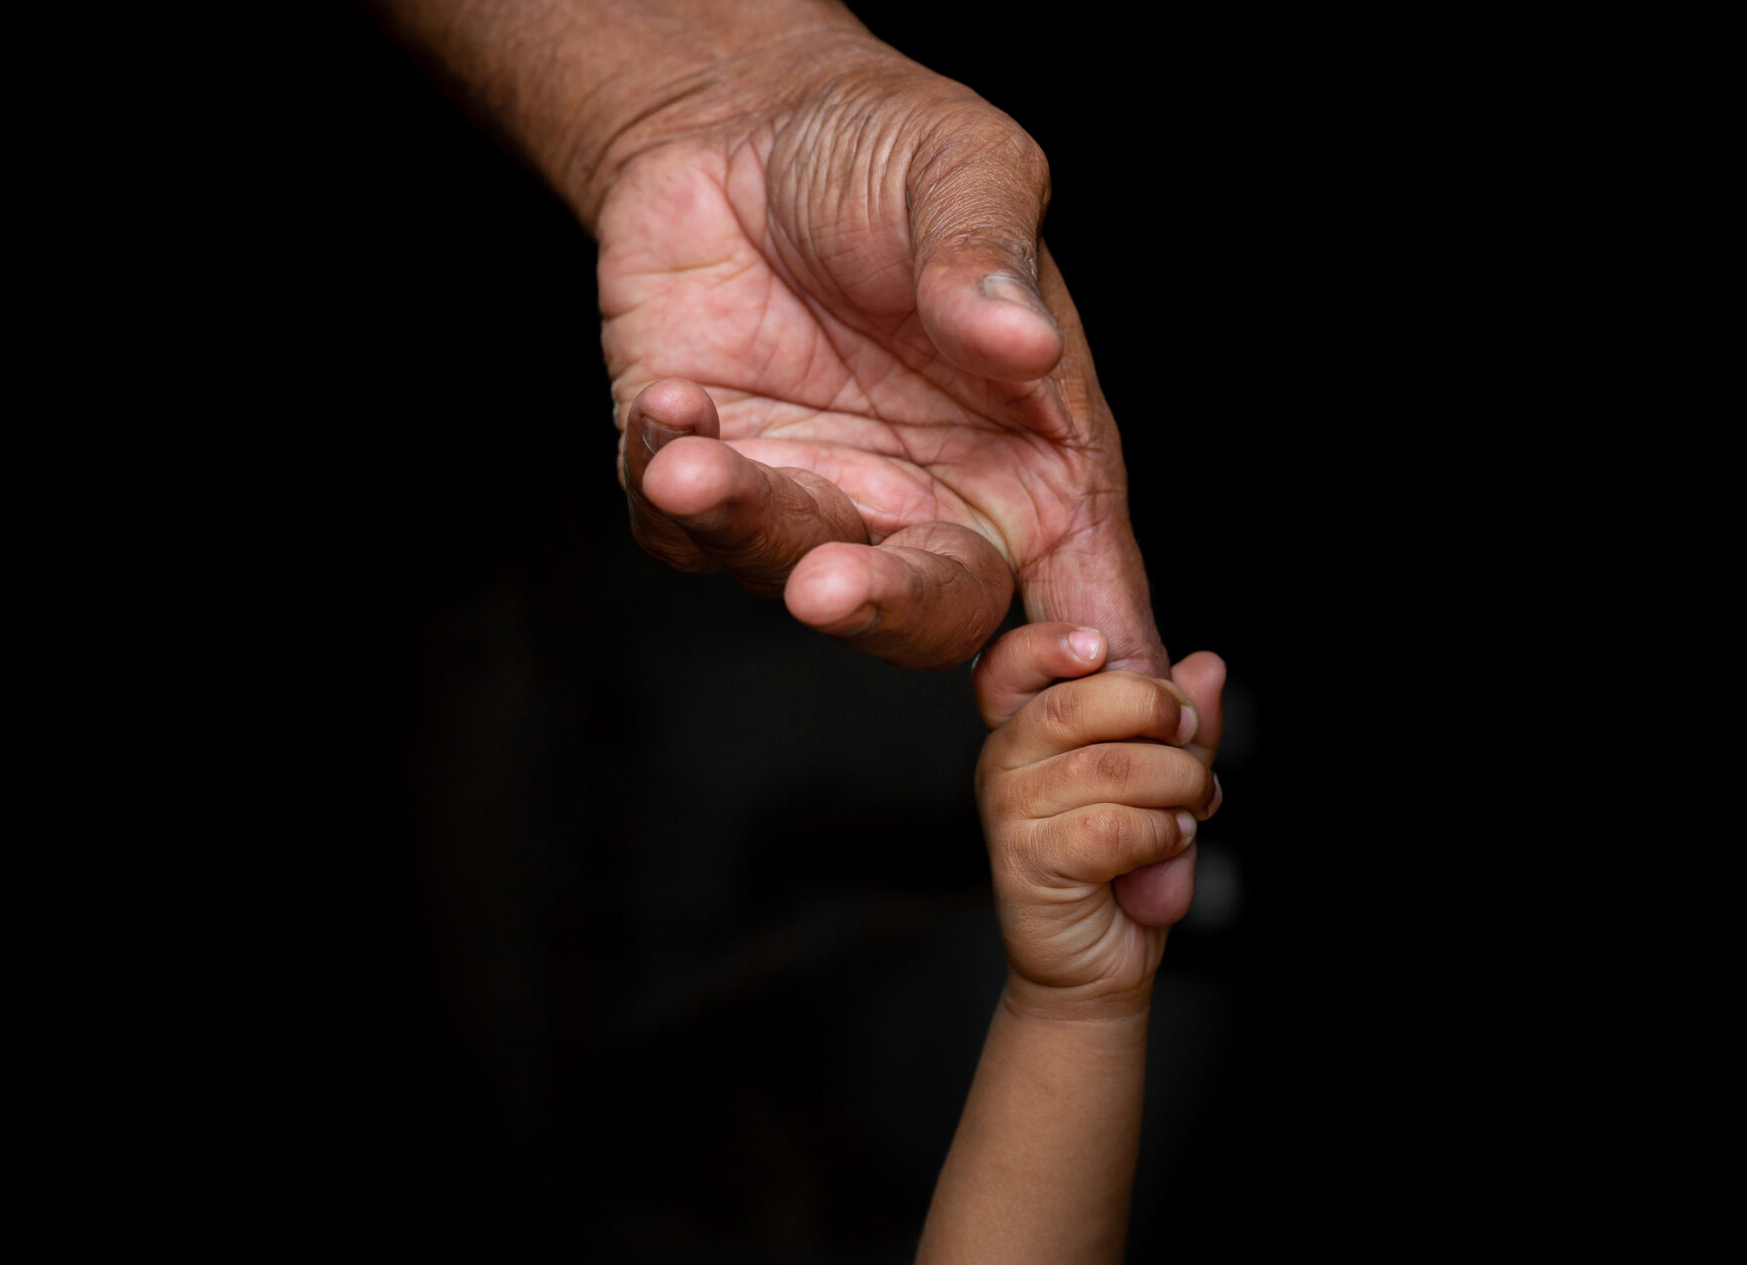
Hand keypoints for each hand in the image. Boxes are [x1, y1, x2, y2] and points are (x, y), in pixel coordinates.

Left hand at [602, 30, 1163, 671]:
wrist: (738, 121)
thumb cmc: (888, 149)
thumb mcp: (968, 166)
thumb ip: (991, 256)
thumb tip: (1026, 338)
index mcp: (1034, 460)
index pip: (1082, 581)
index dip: (1082, 644)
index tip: (1069, 660)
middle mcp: (929, 503)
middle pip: (931, 613)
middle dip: (882, 608)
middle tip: (830, 586)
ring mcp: (816, 501)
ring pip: (788, 570)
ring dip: (745, 529)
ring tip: (696, 466)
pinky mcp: (709, 484)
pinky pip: (678, 528)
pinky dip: (663, 481)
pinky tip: (669, 403)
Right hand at [974, 623, 1225, 1014]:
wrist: (1098, 960)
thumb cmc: (1123, 864)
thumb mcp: (1162, 778)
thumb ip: (1179, 723)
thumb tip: (1206, 664)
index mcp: (1024, 727)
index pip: (1008, 665)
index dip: (1048, 645)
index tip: (1100, 647)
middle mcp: (1002, 761)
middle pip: (1074, 705)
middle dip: (1154, 711)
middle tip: (1191, 735)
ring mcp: (1008, 812)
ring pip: (1108, 768)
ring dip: (1175, 783)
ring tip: (1192, 806)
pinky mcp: (1027, 861)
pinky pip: (1111, 828)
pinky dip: (1160, 832)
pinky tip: (1170, 840)